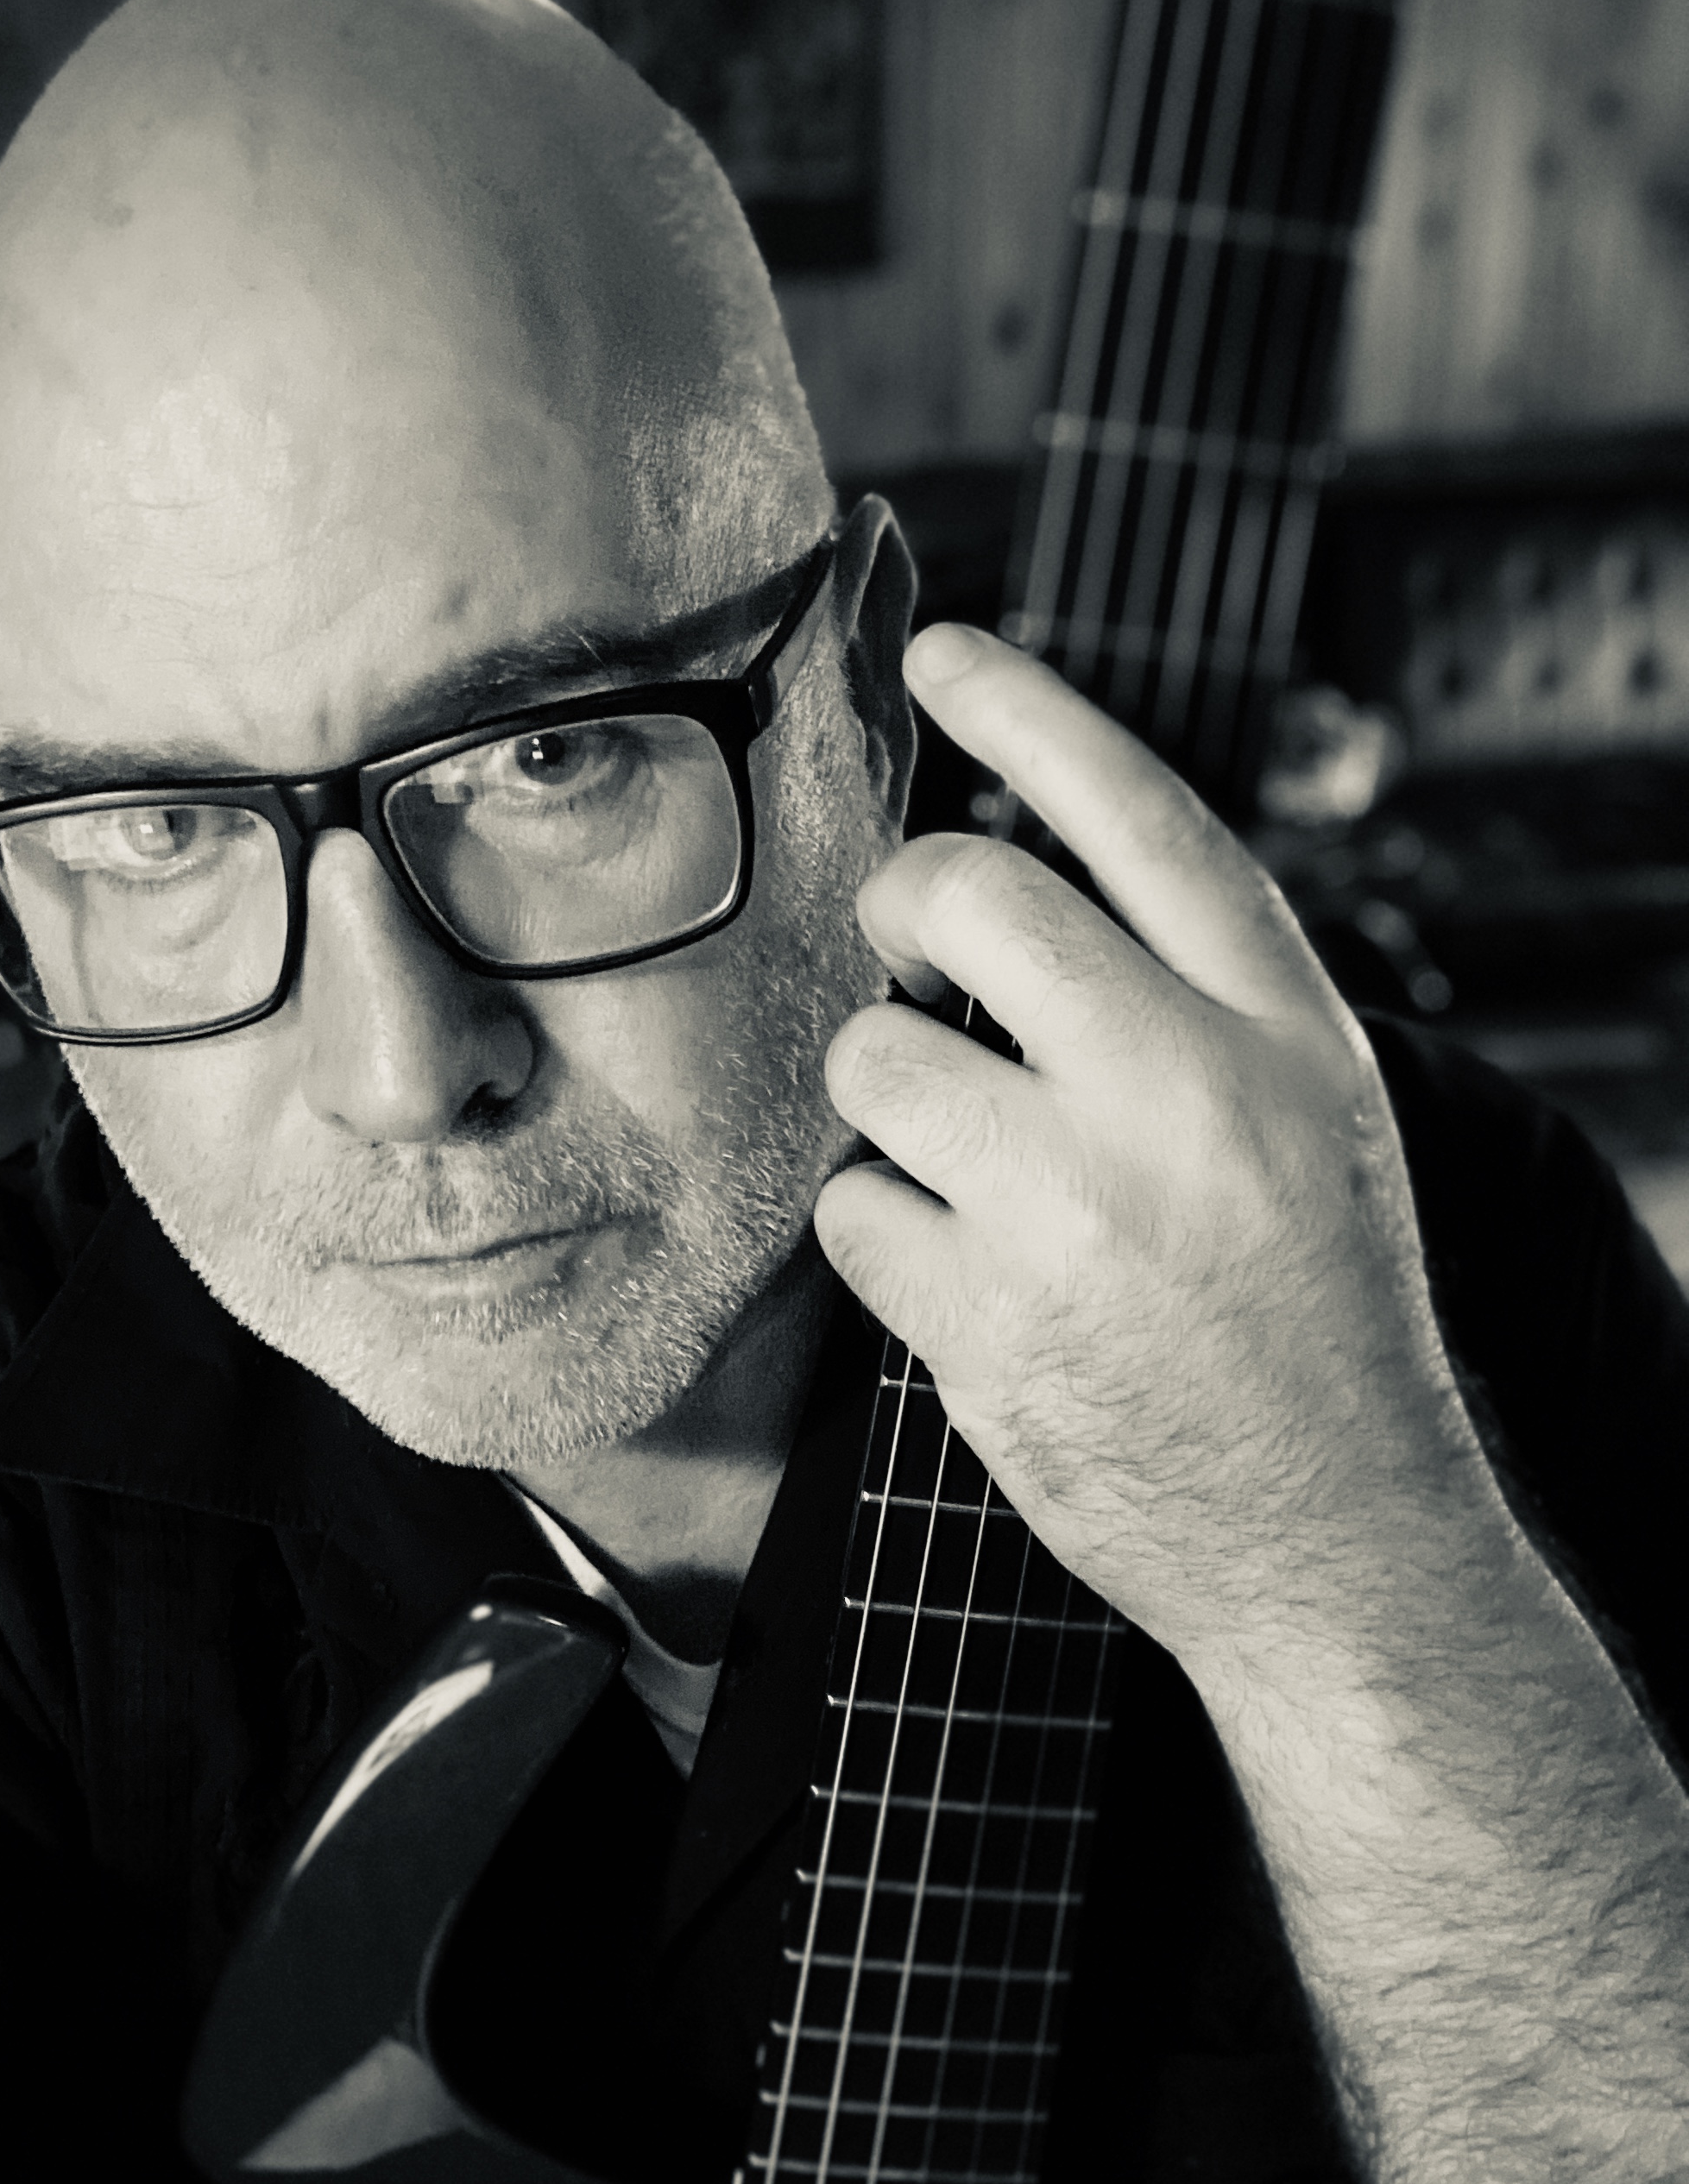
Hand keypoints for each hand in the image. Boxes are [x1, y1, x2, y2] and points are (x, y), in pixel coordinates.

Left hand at [813, 624, 1505, 1682]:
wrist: (1336, 1534)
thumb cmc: (1312, 1312)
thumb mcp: (1315, 1118)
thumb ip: (1194, 997)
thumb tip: (1006, 889)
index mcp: (1281, 1030)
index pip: (1139, 816)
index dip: (1029, 712)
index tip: (945, 649)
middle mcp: (1182, 1092)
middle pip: (962, 893)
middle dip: (903, 902)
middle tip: (913, 953)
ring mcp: (1075, 1208)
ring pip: (872, 1051)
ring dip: (886, 1092)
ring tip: (964, 1160)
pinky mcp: (985, 1320)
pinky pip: (847, 1202)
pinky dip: (879, 1229)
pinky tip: (961, 1273)